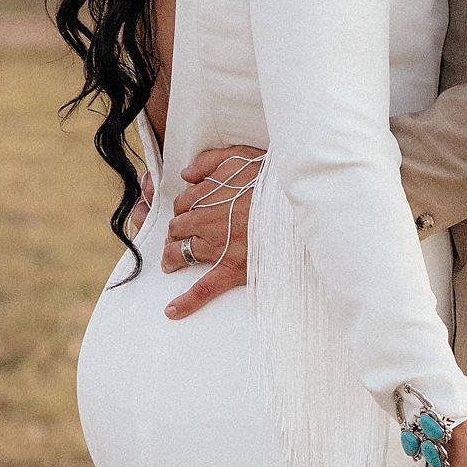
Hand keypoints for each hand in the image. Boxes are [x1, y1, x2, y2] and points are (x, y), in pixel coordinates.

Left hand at [161, 145, 264, 317]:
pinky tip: (172, 310)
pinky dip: (187, 301)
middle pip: (177, 228)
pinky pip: (204, 288)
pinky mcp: (231, 269)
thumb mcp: (240, 156)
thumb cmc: (272, 180)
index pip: (182, 203)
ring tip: (170, 262)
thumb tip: (186, 174)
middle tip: (179, 236)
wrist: (296, 203)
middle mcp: (206, 221)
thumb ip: (209, 162)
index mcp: (207, 195)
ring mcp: (217, 246)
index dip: (183, 208)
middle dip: (176, 232)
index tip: (187, 212)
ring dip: (172, 256)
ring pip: (181, 253)